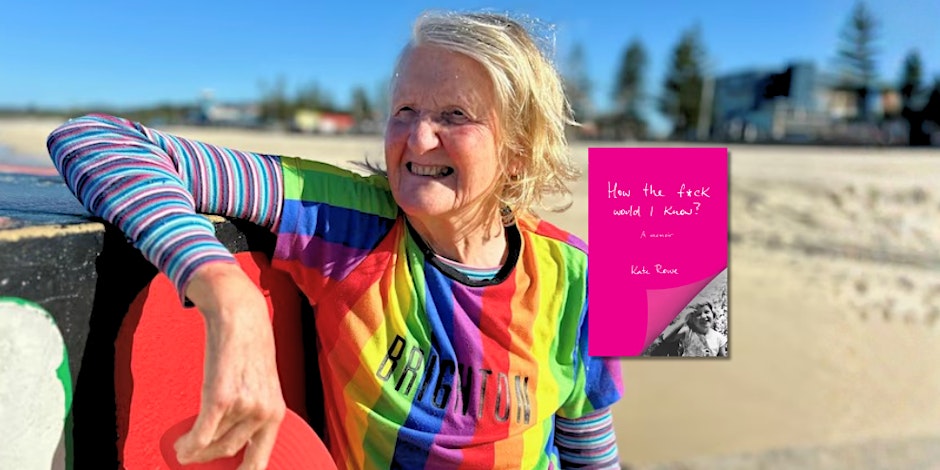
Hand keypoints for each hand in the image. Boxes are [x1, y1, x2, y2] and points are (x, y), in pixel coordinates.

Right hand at [174, 262, 285, 469]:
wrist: (241, 316)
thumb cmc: (249, 349)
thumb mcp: (263, 384)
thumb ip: (253, 412)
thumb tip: (232, 443)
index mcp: (276, 414)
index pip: (259, 461)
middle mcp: (263, 413)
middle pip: (227, 452)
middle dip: (208, 457)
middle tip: (192, 455)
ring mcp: (243, 406)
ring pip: (211, 441)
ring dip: (194, 448)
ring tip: (184, 446)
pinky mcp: (221, 397)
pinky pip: (200, 434)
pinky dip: (188, 445)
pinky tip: (180, 447)